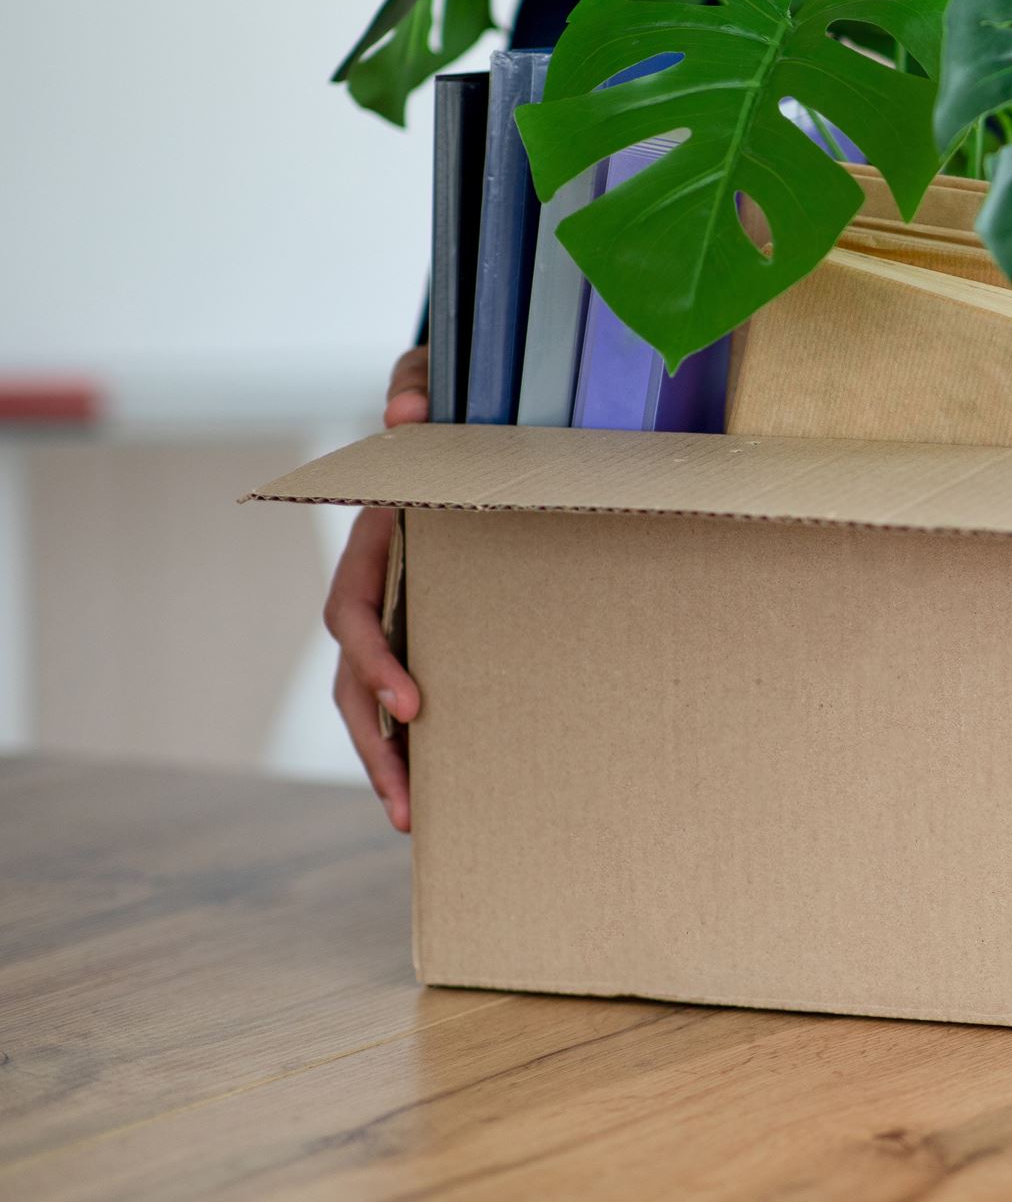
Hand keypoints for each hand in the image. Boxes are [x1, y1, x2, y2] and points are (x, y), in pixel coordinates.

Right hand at [323, 346, 428, 831]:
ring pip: (371, 699)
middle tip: (406, 802)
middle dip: (372, 743)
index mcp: (376, 541)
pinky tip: (441, 787)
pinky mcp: (434, 624)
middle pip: (351, 679)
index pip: (353, 613)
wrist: (469, 421)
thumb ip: (419, 388)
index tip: (412, 701)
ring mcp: (402, 610)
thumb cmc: (454, 403)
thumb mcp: (438, 384)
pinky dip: (416, 739)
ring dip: (387, 760)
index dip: (374, 659)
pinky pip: (413, 688)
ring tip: (412, 818)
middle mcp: (379, 585)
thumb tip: (405, 413)